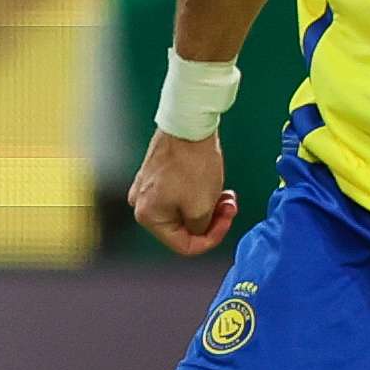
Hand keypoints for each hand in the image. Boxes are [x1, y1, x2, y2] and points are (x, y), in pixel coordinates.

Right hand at [129, 130, 238, 256]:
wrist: (188, 124)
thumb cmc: (192, 162)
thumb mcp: (202, 207)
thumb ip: (200, 229)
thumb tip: (199, 230)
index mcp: (147, 216)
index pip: (183, 245)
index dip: (210, 239)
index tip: (225, 223)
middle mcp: (141, 203)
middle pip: (182, 228)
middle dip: (209, 220)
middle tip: (228, 207)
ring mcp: (147, 187)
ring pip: (182, 211)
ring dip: (206, 207)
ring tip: (224, 195)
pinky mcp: (156, 174)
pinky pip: (178, 195)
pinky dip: (196, 194)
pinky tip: (212, 185)